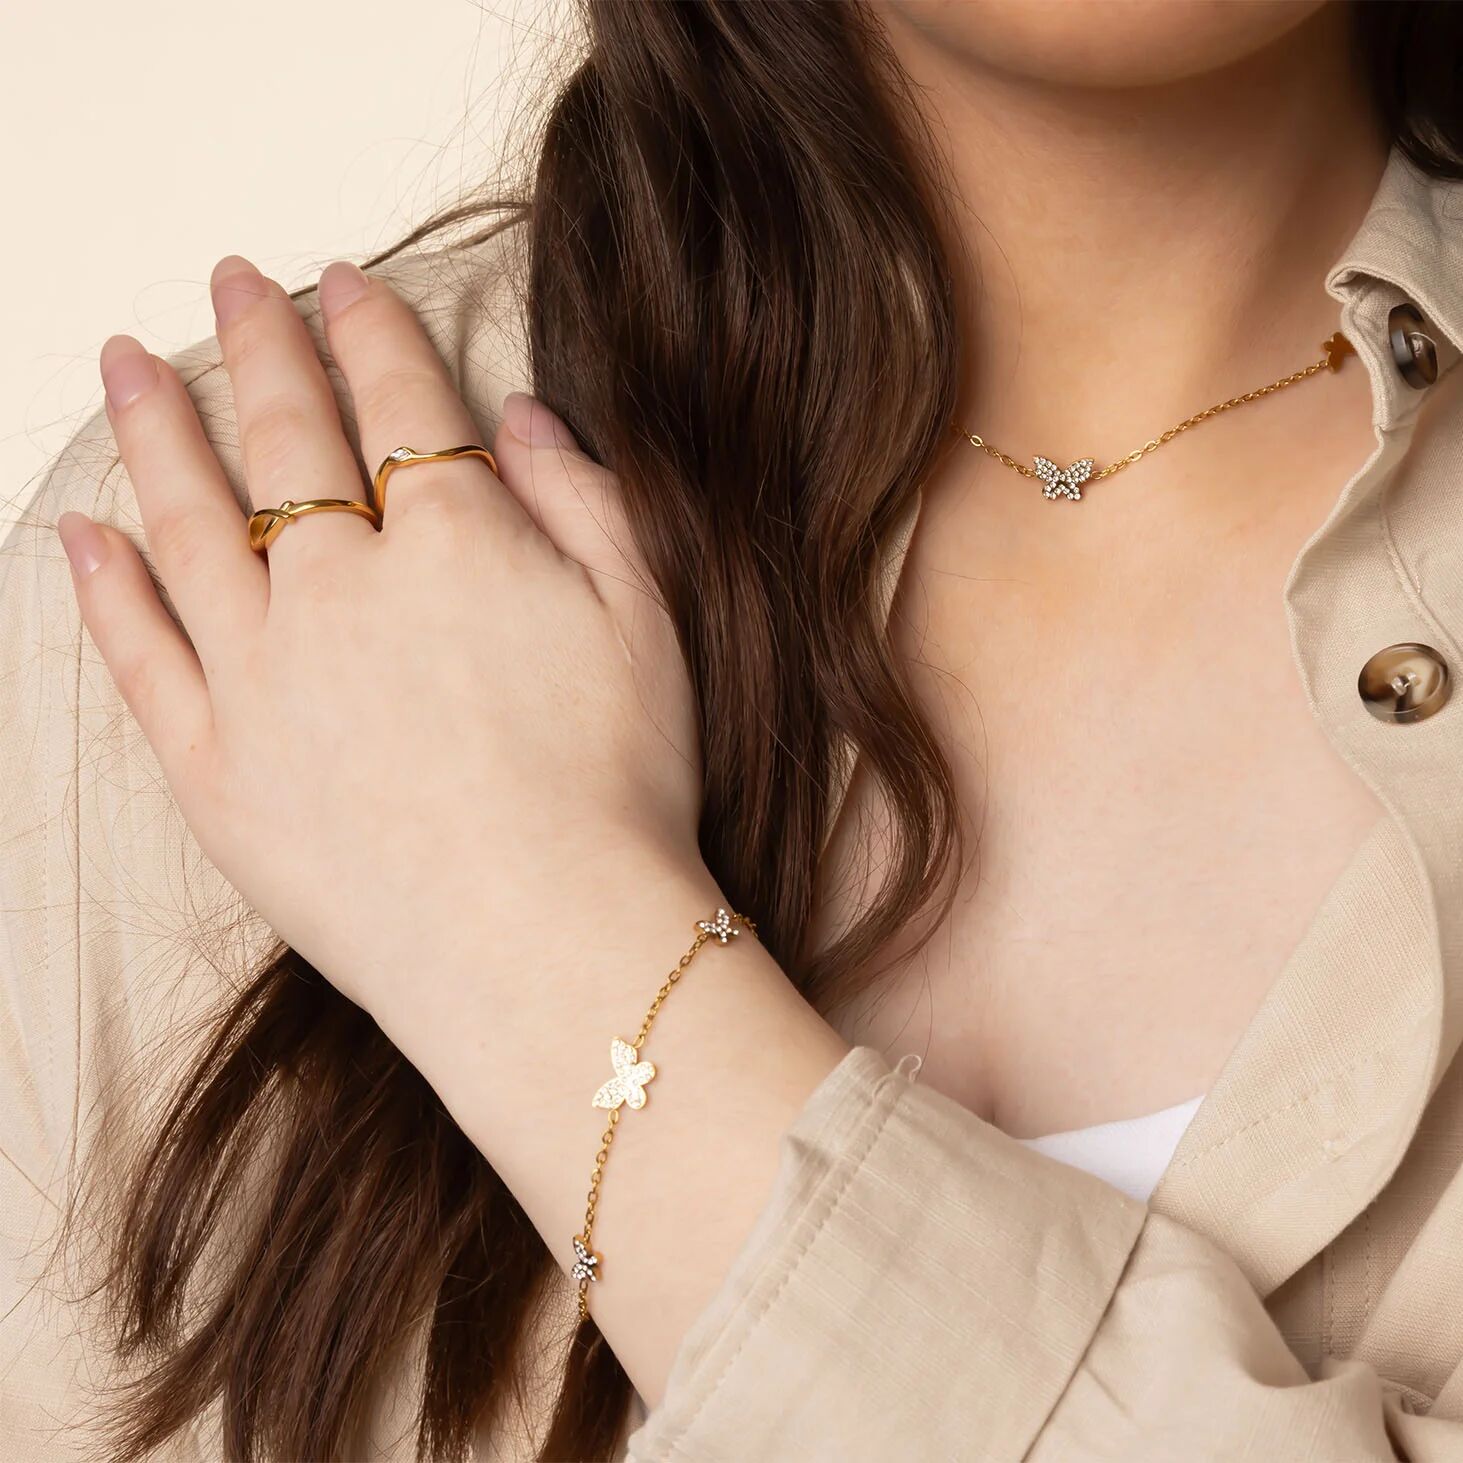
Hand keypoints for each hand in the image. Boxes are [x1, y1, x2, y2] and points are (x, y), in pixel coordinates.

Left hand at [58, 255, 704, 1036]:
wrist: (546, 947)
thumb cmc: (619, 789)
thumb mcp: (648, 621)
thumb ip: (584, 501)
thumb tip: (522, 414)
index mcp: (453, 541)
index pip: (397, 400)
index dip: (367, 329)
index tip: (339, 281)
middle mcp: (339, 586)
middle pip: (285, 436)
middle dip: (257, 344)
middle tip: (230, 282)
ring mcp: (261, 676)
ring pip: (186, 520)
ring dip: (152, 429)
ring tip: (123, 362)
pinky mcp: (215, 768)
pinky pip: (140, 656)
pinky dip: (103, 587)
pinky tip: (83, 531)